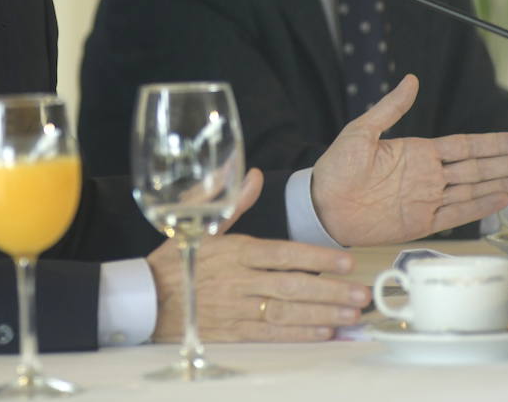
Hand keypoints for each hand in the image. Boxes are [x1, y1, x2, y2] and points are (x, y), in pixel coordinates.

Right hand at [146, 169, 368, 342]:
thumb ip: (232, 200)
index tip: (345, 260)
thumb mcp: (198, 222)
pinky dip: (300, 333)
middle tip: (361, 293)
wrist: (146, 298)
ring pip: (287, 312)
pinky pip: (272, 333)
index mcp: (234, 251)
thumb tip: (252, 174)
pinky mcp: (233, 330)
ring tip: (351, 313)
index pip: (283, 253)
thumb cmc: (176, 259)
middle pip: (293, 286)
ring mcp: (237, 308)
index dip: (316, 257)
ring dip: (323, 314)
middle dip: (331, 290)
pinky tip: (324, 332)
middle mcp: (239, 280)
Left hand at [310, 75, 507, 244]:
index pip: (465, 145)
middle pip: (479, 167)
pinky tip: (502, 199)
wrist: (321, 206)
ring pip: (475, 189)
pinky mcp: (421, 222)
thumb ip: (390, 109)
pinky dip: (480, 207)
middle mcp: (428, 175)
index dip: (494, 142)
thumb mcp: (361, 132)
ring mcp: (427, 199)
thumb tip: (411, 80)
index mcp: (417, 152)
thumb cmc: (336, 168)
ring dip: (504, 184)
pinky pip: (457, 213)